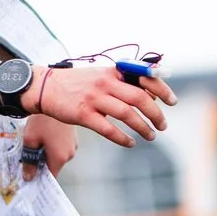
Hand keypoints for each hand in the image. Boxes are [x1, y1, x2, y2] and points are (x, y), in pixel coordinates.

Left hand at [19, 114, 74, 179]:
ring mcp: (73, 144)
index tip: (31, 174)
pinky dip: (54, 144)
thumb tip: (29, 177)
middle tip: (31, 150)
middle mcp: (70, 153)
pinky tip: (46, 133)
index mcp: (60, 157)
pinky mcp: (74, 136)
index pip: (51, 176)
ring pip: (58, 155)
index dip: (40, 176)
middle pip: (54, 165)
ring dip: (48, 151)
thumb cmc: (41, 120)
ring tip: (38, 138)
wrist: (53, 97)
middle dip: (42, 161)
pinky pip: (62, 146)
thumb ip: (29, 162)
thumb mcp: (30, 141)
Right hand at [29, 63, 175, 147]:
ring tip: (151, 136)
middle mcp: (105, 83)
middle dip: (156, 114)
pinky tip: (130, 143)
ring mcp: (94, 99)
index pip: (144, 77)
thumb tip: (148, 93)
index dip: (162, 89)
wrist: (44, 87)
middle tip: (163, 125)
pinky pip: (108, 129)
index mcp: (112, 72)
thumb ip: (121, 81)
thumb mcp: (99, 75)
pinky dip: (122, 138)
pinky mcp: (83, 114)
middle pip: (140, 98)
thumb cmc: (75, 83)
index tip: (172, 101)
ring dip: (143, 127)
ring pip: (127, 114)